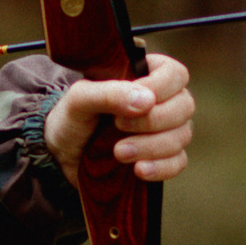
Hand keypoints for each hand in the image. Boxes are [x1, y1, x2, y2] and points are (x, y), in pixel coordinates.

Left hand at [45, 49, 194, 187]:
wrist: (61, 155)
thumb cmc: (71, 118)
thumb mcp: (80, 100)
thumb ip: (108, 93)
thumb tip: (147, 101)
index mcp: (145, 75)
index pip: (175, 74)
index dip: (161, 88)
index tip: (134, 103)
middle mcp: (161, 101)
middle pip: (184, 106)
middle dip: (153, 121)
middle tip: (118, 126)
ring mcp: (165, 131)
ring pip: (182, 136)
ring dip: (152, 146)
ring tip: (119, 152)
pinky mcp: (161, 158)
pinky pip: (178, 162)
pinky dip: (161, 167)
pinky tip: (139, 169)